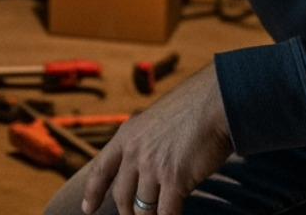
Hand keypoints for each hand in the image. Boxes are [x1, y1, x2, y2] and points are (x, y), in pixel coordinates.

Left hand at [81, 64, 232, 214]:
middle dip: (129, 214)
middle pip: (122, 196)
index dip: (93, 192)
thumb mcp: (158, 120)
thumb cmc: (196, 108)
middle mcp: (134, 151)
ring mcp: (152, 166)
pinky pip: (166, 213)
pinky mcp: (174, 179)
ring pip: (144, 209)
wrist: (216, 102)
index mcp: (127, 134)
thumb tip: (148, 170)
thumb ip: (148, 143)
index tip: (88, 209)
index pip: (101, 169)